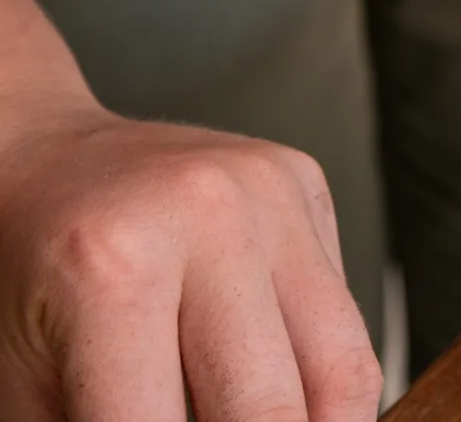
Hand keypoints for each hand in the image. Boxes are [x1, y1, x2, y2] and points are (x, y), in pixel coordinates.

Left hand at [0, 98, 380, 421]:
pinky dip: (318, 381)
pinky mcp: (304, 182)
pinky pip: (343, 314)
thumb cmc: (16, 279)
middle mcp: (207, 217)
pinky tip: (278, 397)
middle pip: (275, 410)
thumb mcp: (25, 392)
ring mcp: (269, 192)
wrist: (31, 150)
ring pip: (342, 371)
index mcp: (111, 270)